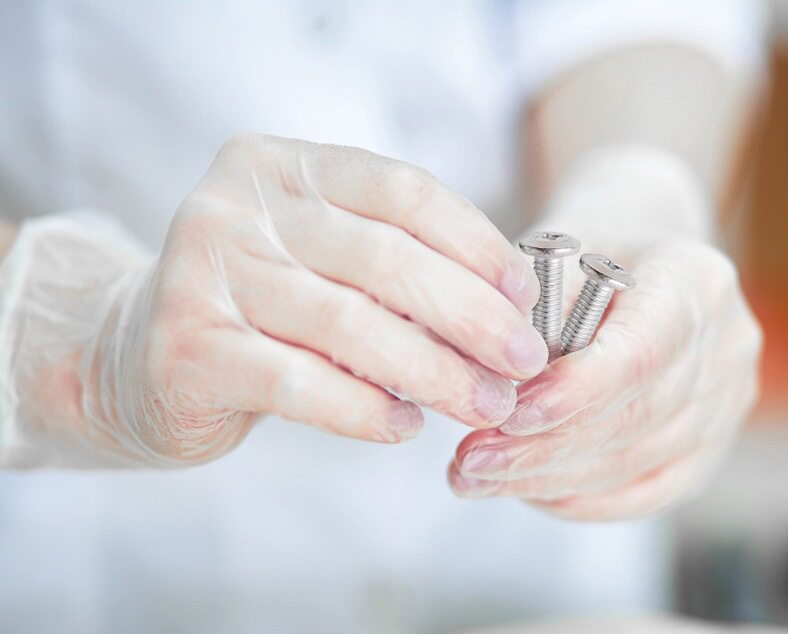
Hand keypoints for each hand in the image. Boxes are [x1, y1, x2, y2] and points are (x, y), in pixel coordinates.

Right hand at [7, 134, 546, 466]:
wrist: (139, 357)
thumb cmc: (257, 307)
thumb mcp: (319, 260)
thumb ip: (390, 265)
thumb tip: (503, 309)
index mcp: (281, 166)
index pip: (401, 190)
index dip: (475, 243)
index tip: (522, 296)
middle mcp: (236, 205)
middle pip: (386, 259)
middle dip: (471, 317)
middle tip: (524, 363)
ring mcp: (203, 272)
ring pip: (350, 325)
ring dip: (435, 372)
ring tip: (485, 404)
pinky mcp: (187, 346)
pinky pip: (301, 383)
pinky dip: (365, 410)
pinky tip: (405, 428)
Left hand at [449, 237, 760, 519]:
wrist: (635, 261)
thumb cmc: (586, 252)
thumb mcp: (551, 253)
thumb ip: (531, 317)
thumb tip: (492, 392)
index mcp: (692, 280)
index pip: (639, 355)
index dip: (573, 395)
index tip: (508, 416)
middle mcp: (724, 345)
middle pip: (636, 418)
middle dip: (543, 450)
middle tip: (472, 462)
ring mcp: (725, 401)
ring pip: (634, 464)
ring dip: (547, 480)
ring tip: (477, 478)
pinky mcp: (708, 444)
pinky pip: (645, 491)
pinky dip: (579, 498)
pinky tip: (524, 490)